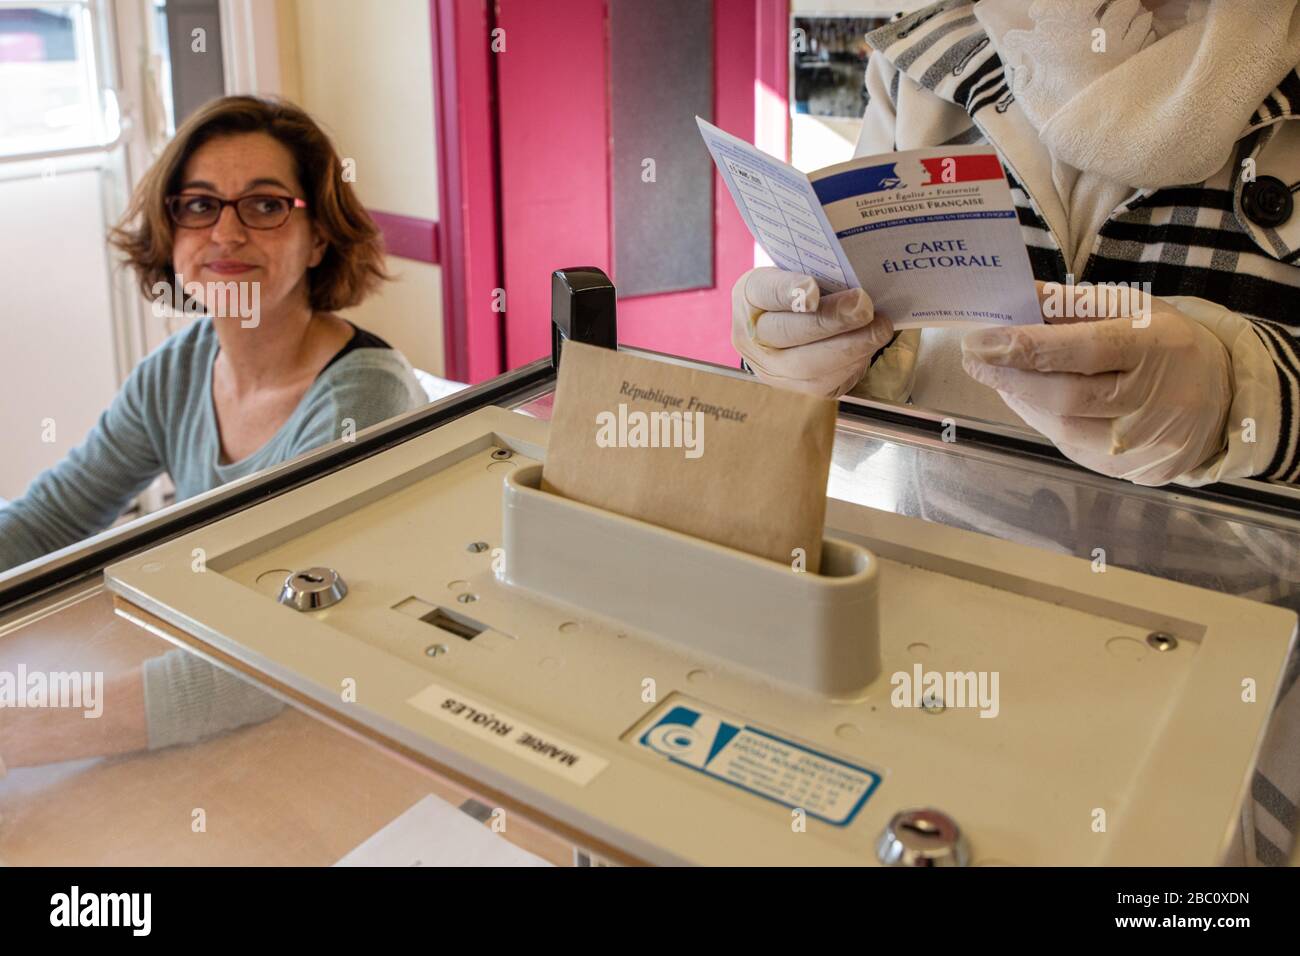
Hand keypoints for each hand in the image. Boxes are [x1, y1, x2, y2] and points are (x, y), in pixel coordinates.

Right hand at [731, 268, 893, 396]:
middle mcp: (751, 336)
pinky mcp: (795, 388)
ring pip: (807, 366)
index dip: (788, 292)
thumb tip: (853, 263)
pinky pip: (824, 383)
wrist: (795, 322)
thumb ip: (820, 267)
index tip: (812, 289)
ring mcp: (770, 368)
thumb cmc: (803, 289)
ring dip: (850, 347)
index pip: (765, 291)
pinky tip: (870, 346)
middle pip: (787, 332)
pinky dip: (852, 364)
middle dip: (830, 320)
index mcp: (750, 295)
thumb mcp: (802, 268)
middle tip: (864, 306)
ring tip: (879, 328)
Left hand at [960, 282, 1231, 485]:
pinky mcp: (1132, 471)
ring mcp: (1144, 444)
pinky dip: (1039, 420)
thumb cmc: (1165, 341)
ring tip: (994, 374)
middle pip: (1065, 397)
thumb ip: (1068, 306)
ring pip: (1061, 427)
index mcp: (1157, 347)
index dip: (1025, 346)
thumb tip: (1008, 300)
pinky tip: (1024, 399)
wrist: (1222, 399)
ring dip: (1018, 399)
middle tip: (973, 358)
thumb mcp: (1130, 308)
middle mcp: (1154, 402)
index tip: (980, 340)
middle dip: (1009, 377)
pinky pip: (1070, 446)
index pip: (1084, 349)